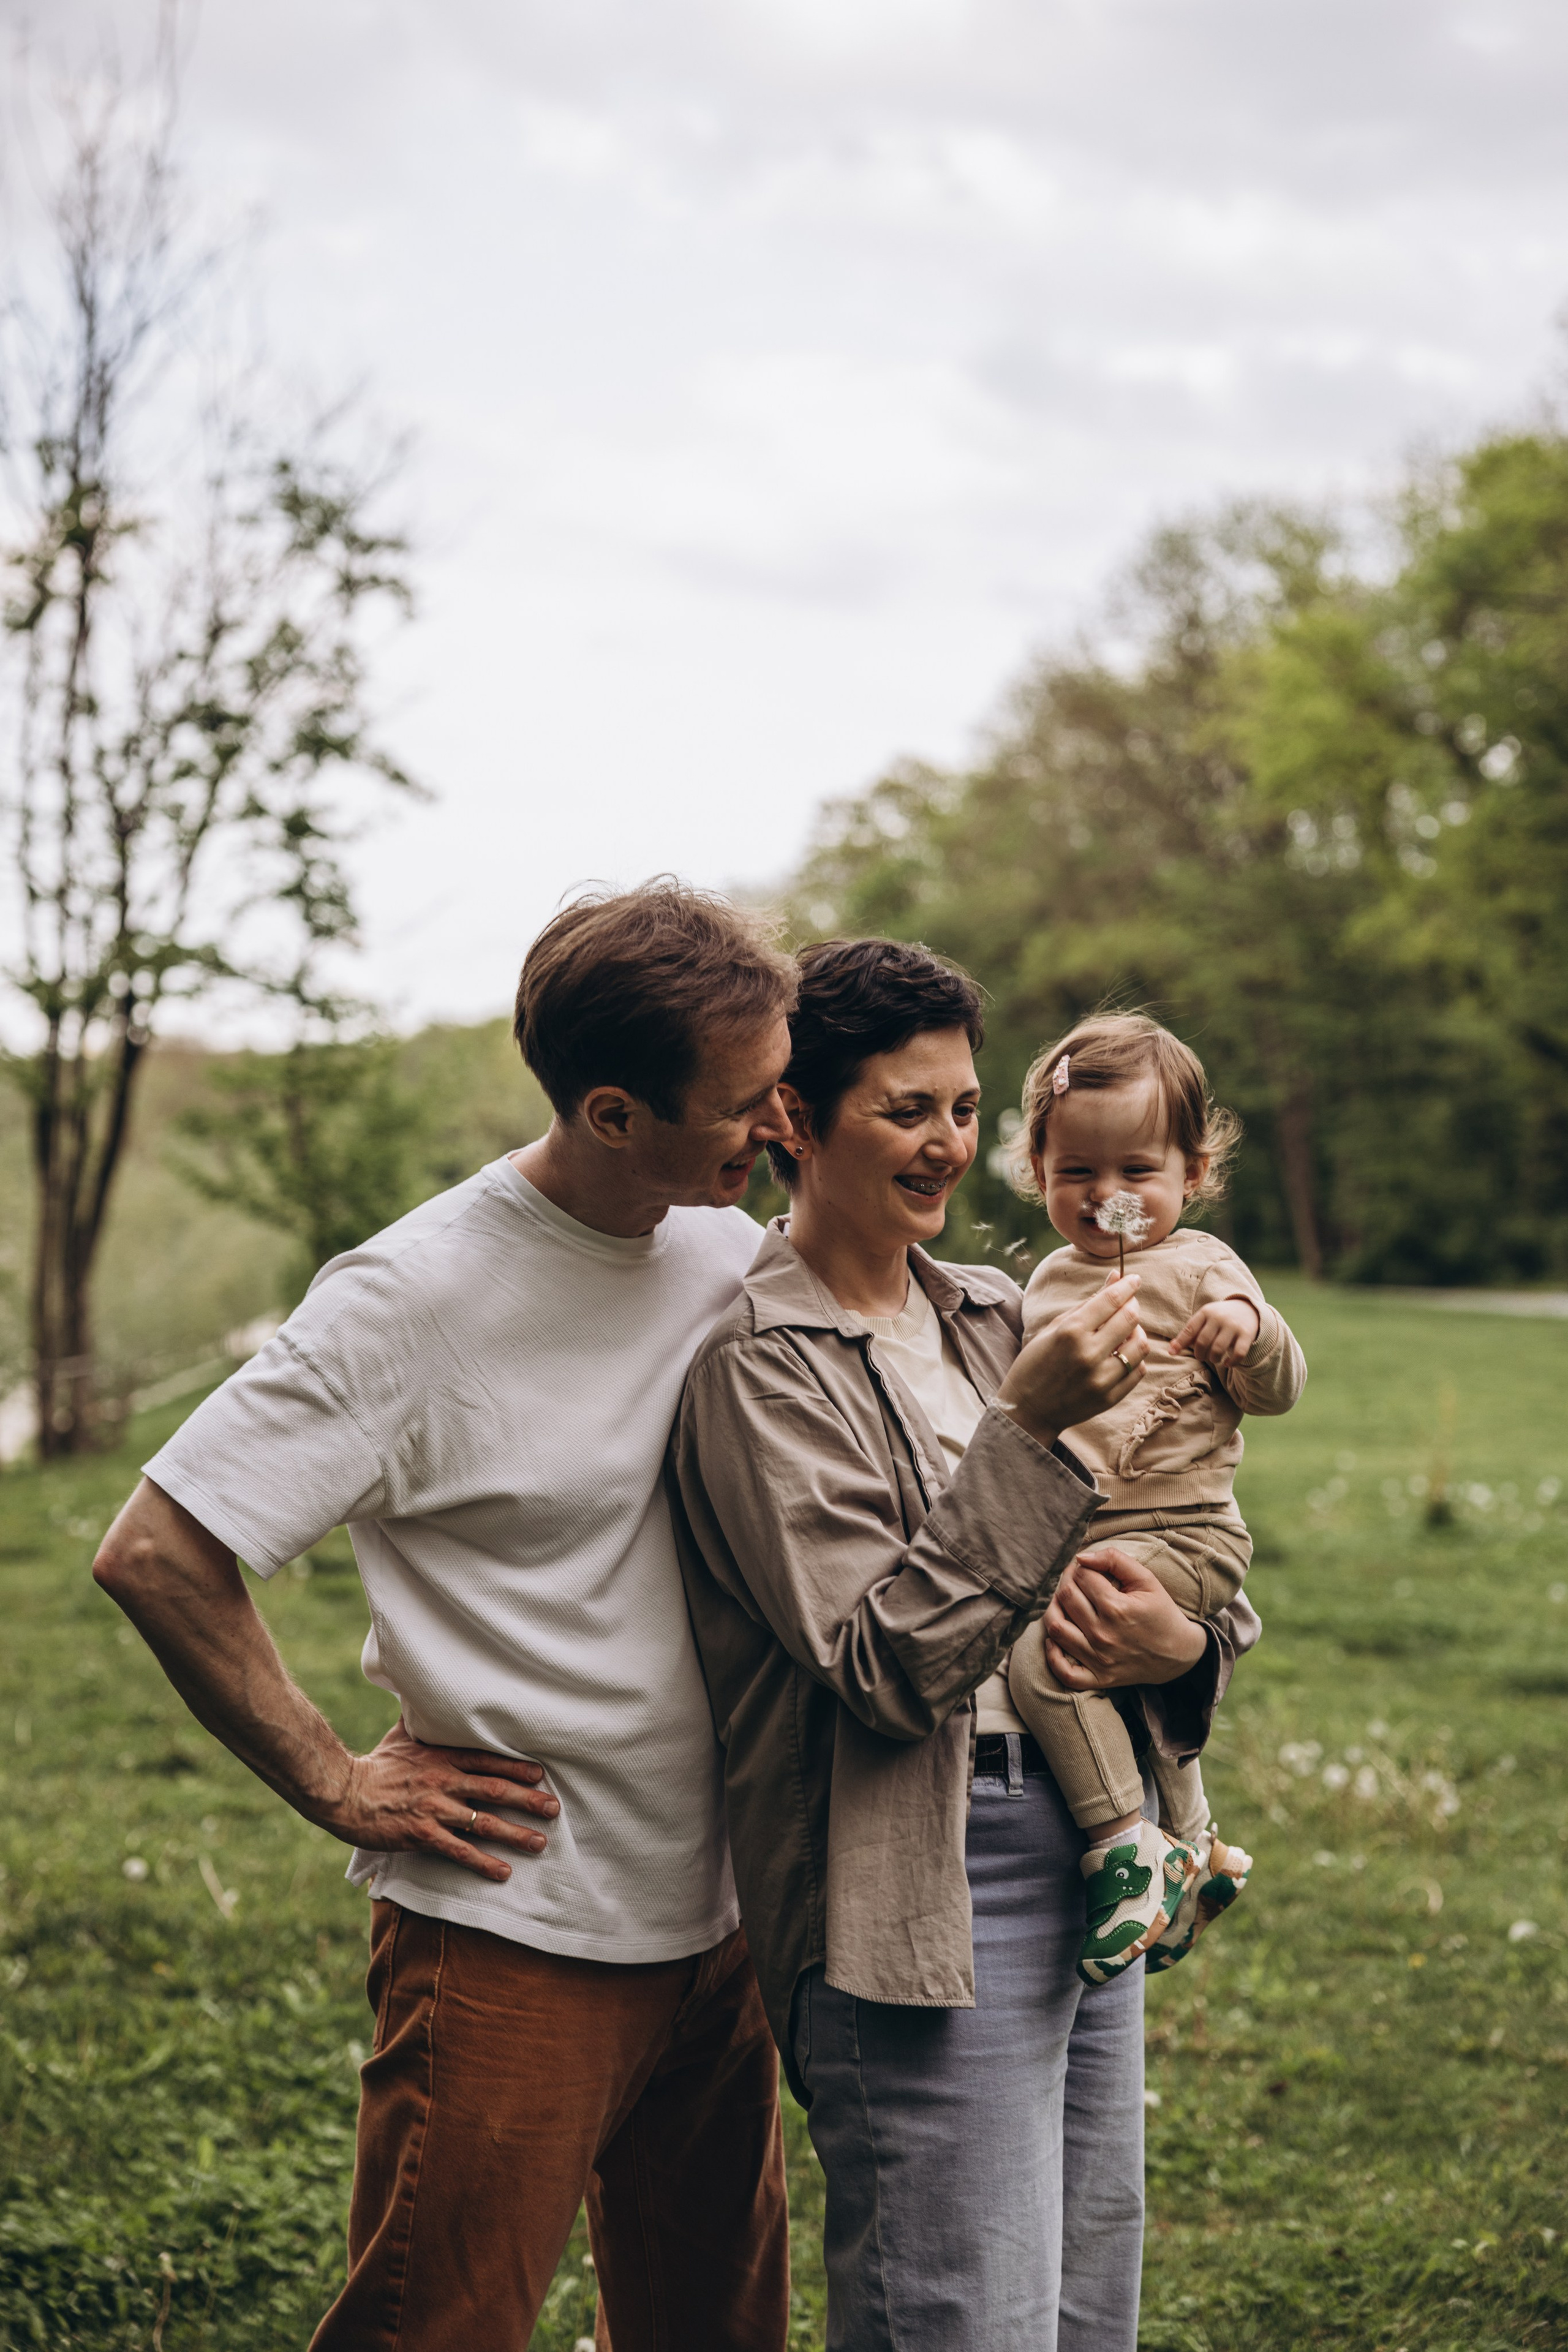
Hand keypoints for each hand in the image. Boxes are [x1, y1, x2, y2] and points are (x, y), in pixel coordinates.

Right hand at [322, 1719, 559, 1883]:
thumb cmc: (374, 1764)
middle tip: (554, 1809)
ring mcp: (435, 1809)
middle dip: (528, 1800)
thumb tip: (428, 1695)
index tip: (541, 1775)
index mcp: (442, 1757)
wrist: (344, 1792)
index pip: (487, 1760)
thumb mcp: (402, 1735)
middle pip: (495, 1789)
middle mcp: (444, 1781)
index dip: (516, 1768)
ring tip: (540, 1842)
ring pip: (484, 1822)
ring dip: (515, 1833)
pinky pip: (459, 1851)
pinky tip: (503, 1872)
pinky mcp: (422, 1835)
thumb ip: (423, 1720)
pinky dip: (483, 1862)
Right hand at [996, 1272, 1148, 1446]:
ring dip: (1136, 1332)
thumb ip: (1087, 1304)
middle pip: (1130, 1318)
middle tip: (1127, 1304)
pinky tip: (1121, 1355)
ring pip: (1140, 1345)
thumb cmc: (1036, 1363)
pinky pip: (1138, 1370)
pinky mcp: (1110, 1397)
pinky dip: (1135, 1359)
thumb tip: (1116, 1278)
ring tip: (1124, 1332)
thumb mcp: (1054, 1328)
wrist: (1027, 1409)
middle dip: (1132, 1305)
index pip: (1111, 1300)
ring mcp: (1101, 1378)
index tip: (1134, 1280)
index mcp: (1070, 1332)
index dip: (1127, 1285)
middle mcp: (1088, 1354)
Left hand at [1039, 1547, 1206, 1690]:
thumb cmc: (1161, 1613)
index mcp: (1117, 1608)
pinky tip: (1055, 1638)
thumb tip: (1082, 1557)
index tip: (1086, 1567)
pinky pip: (1064, 1672)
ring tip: (1064, 1602)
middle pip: (1066, 1597)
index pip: (1082, 1577)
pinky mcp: (1098, 1678)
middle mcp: (1104, 1634)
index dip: (1080, 1567)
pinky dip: (1053, 1655)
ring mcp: (1099, 1659)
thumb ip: (1115, 1560)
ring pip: (1056, 1628)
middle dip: (1066, 1581)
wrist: (1179, 1653)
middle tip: (1075, 1580)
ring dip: (1053, 1609)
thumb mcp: (1147, 1580)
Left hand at [1170, 1296, 1259, 1368]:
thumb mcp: (1204, 1320)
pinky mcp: (1247, 1334)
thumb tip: (1171, 1350)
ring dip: (1213, 1359)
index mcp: (1206, 1312)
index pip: (1190, 1329)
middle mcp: (1219, 1318)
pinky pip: (1238, 1353)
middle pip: (1202, 1342)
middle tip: (1202, 1356)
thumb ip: (1189, 1333)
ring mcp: (1233, 1326)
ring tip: (1214, 1358)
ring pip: (1218, 1349)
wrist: (1248, 1309)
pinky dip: (1231, 1362)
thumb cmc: (1219, 1318)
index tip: (1172, 1353)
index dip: (1180, 1343)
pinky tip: (1227, 1363)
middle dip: (1199, 1354)